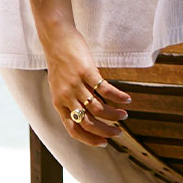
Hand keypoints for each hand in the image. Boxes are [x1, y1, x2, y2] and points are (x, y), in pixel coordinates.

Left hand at [44, 27, 132, 146]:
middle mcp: (66, 97)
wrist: (56, 39)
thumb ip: (72, 99)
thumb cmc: (60, 62)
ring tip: (124, 115)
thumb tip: (89, 111)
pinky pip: (105, 90)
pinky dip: (118, 97)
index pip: (74, 129)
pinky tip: (127, 99)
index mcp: (59, 103)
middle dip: (105, 131)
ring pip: (98, 108)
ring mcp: (76, 85)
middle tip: (118, 132)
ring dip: (114, 115)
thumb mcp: (61, 85)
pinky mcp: (86, 72)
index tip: (104, 143)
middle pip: (88, 122)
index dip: (89, 139)